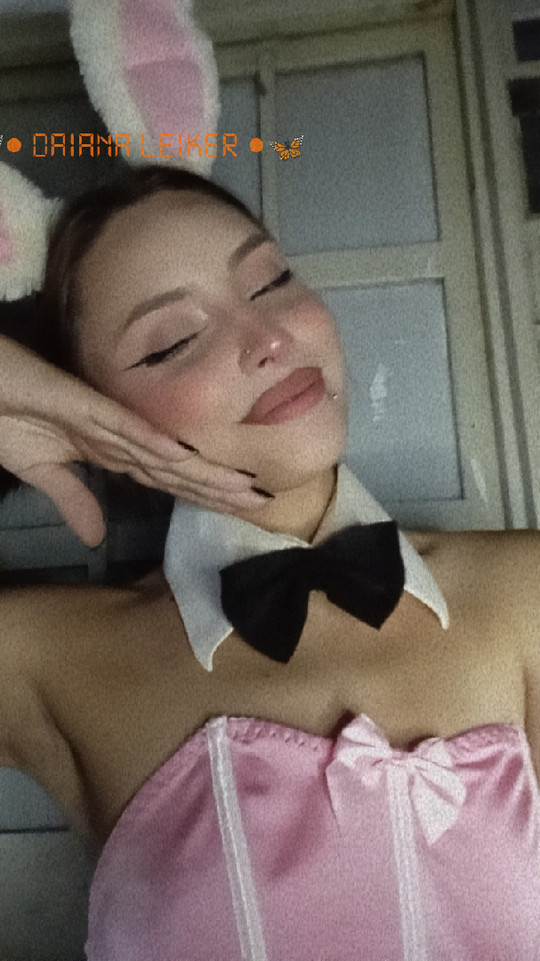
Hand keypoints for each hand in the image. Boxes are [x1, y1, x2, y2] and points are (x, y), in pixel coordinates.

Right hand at [0, 335, 267, 546]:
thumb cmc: (4, 415)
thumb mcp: (40, 469)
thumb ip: (72, 498)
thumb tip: (96, 537)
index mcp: (110, 448)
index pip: (168, 477)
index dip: (204, 494)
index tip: (241, 508)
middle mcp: (117, 434)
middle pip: (177, 467)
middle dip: (218, 487)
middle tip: (263, 502)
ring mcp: (101, 417)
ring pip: (162, 450)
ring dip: (202, 471)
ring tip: (243, 488)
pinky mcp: (79, 402)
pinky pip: (122, 426)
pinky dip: (152, 443)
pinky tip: (184, 457)